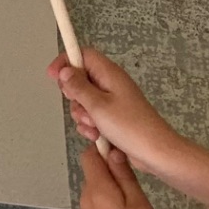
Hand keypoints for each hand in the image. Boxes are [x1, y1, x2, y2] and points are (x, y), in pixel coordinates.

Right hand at [48, 48, 183, 173]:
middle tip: (82, 107)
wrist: (156, 153)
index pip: (82, 54)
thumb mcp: (98, 105)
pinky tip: (96, 136)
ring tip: (94, 127)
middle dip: (74, 96)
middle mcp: (110, 84)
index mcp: (109, 74)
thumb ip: (78, 87)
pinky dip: (90, 125)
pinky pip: (92, 116)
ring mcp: (112, 101)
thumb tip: (64, 70)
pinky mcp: (113, 118)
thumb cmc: (129, 126)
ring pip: (83, 100)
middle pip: (79, 79)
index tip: (52, 76)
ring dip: (82, 115)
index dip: (66, 61)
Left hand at [80, 145, 161, 208]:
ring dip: (113, 182)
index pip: (89, 154)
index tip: (123, 149)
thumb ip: (124, 176)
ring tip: (135, 194)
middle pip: (93, 168)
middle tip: (135, 175)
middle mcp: (86, 196)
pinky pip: (99, 198)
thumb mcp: (139, 204)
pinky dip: (111, 196)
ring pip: (97, 184)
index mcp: (96, 188)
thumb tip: (114, 151)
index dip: (103, 147)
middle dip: (111, 166)